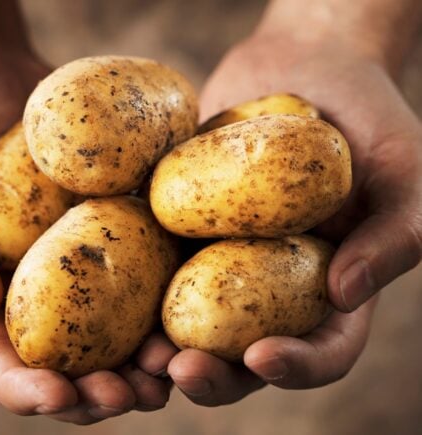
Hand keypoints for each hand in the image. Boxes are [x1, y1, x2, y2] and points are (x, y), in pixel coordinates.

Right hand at [0, 46, 170, 422]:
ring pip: (112, 333)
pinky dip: (163, 301)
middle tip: (132, 397)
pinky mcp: (111, 234)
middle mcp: (33, 291)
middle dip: (96, 392)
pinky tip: (189, 313)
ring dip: (141, 362)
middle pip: (65, 363)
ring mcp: (76, 266)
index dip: (25, 388)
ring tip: (171, 371)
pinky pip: (140, 275)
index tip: (58, 396)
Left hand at [137, 18, 420, 403]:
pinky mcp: (183, 224)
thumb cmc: (367, 120)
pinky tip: (110, 284)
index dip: (297, 367)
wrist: (306, 67)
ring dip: (162, 345)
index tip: (263, 357)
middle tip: (179, 370)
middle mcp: (271, 284)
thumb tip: (345, 294)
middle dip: (213, 373)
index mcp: (327, 287)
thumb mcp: (403, 174)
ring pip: (190, 319)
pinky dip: (133, 280)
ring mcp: (220, 256)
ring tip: (139, 352)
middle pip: (242, 352)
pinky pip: (156, 257)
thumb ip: (393, 236)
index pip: (321, 349)